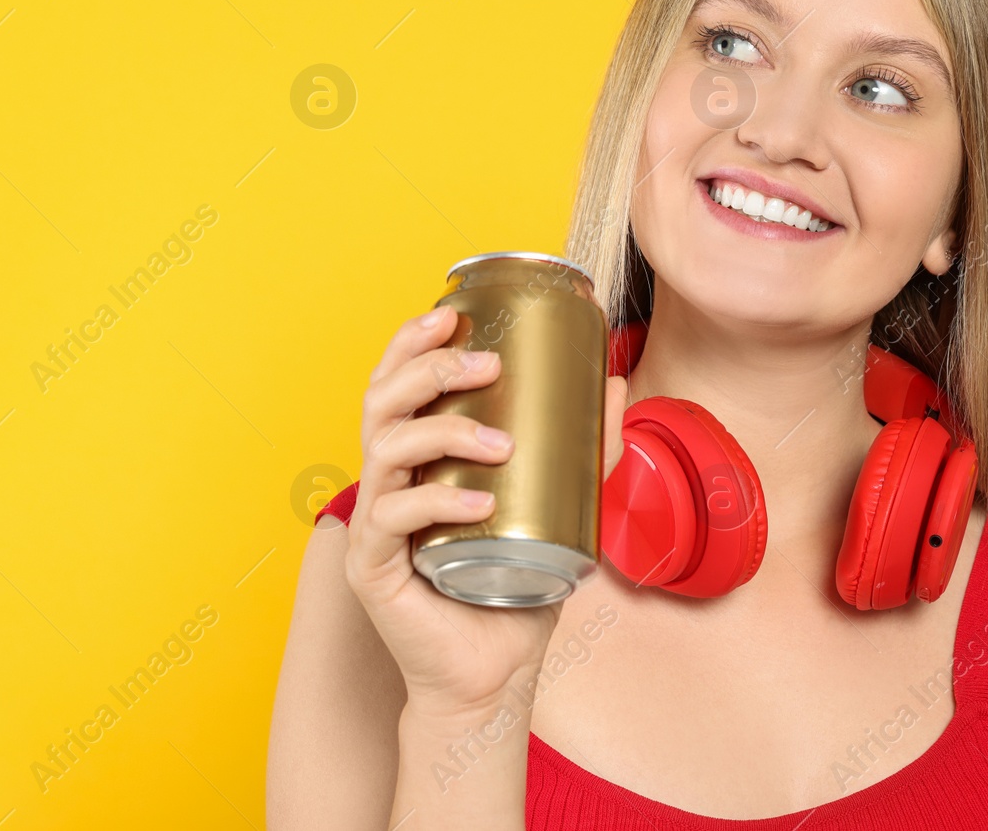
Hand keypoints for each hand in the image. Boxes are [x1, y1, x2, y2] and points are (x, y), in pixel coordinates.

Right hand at [345, 303, 627, 714]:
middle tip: (487, 367)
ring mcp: (375, 524)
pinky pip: (392, 519)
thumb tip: (614, 384)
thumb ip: (587, 451)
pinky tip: (480, 503)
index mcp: (418, 460)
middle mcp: (388, 482)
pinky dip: (435, 503)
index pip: (397, 385)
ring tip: (499, 445)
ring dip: (442, 433)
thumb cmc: (517, 588)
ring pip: (384, 451)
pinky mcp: (374, 569)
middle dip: (429, 370)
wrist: (496, 674)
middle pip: (381, 402)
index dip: (412, 342)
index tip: (452, 313)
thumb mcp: (563, 509)